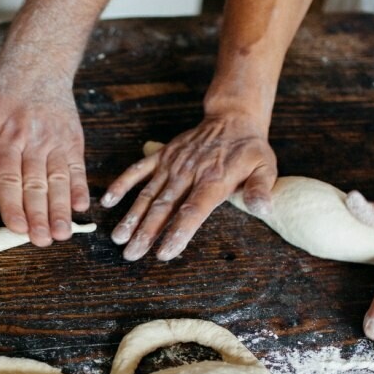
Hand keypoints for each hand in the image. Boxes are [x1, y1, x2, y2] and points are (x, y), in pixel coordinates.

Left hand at [0, 64, 88, 245]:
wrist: (39, 62)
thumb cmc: (1, 86)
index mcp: (6, 137)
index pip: (8, 177)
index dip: (13, 204)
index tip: (16, 227)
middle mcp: (33, 142)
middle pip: (35, 185)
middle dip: (39, 215)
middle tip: (42, 241)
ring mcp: (56, 142)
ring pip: (59, 181)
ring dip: (61, 209)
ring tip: (62, 233)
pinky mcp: (73, 141)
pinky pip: (77, 168)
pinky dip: (81, 188)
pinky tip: (81, 208)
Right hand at [101, 112, 276, 260]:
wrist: (232, 119)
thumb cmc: (249, 150)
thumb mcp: (265, 168)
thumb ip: (260, 189)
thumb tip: (263, 209)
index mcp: (213, 180)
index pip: (193, 210)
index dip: (178, 231)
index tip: (164, 252)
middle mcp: (188, 173)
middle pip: (164, 206)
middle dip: (146, 232)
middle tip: (131, 254)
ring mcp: (172, 164)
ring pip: (148, 193)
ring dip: (132, 216)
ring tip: (119, 238)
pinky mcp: (162, 156)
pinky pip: (138, 169)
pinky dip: (122, 183)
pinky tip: (108, 201)